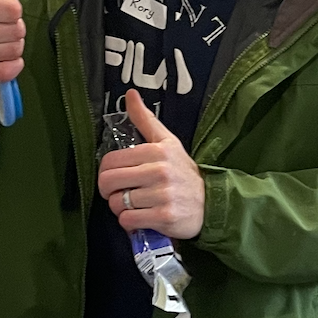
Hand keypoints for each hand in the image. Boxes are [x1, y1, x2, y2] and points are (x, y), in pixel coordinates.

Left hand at [98, 89, 204, 240]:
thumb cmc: (183, 172)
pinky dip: (129, 223)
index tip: (116, 178)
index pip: (109, 161)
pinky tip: (140, 218)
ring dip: (120, 208)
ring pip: (117, 203)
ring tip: (134, 206)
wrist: (211, 203)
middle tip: (119, 194)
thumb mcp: (168, 142)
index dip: (106, 172)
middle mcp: (159, 171)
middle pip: (108, 182)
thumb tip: (130, 94)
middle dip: (108, 191)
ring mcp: (162, 195)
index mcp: (156, 151)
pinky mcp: (164, 217)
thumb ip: (145, 119)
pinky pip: (128, 220)